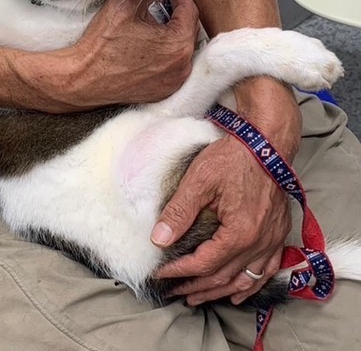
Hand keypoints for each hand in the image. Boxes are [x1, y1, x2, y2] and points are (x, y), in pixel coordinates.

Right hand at [20, 0, 199, 111]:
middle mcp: (182, 65)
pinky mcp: (163, 92)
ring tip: (156, 23)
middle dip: (178, 15)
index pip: (190, 11)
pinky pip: (173, 67)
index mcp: (177, 42)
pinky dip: (166, 55)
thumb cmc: (102, 42)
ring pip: (181, 49)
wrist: (83, 79)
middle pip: (188, 31)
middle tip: (164, 2)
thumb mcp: (125, 5)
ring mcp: (174, 82)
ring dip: (173, 35)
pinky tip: (151, 46)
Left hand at [152, 78, 301, 305]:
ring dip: (221, 290)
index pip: (204, 264)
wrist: (267, 141)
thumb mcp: (200, 180)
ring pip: (245, 278)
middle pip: (224, 277)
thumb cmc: (234, 157)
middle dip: (197, 286)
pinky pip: (266, 269)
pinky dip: (251, 283)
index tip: (161, 274)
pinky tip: (238, 290)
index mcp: (240, 232)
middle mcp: (260, 242)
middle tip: (176, 292)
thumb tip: (159, 239)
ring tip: (199, 297)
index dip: (180, 271)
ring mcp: (272, 238)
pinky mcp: (279, 231)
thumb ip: (179, 211)